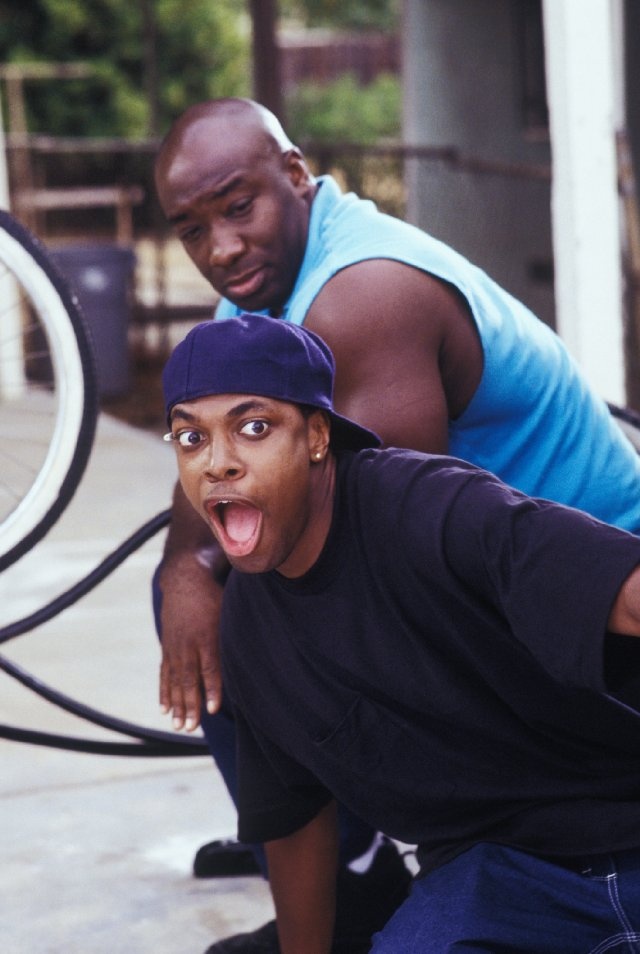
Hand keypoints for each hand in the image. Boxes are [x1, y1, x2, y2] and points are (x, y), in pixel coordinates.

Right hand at [158, 544, 223, 730]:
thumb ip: (240, 630)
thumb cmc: (214, 595)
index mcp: (207, 636)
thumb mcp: (230, 609)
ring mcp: (175, 647)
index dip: (212, 689)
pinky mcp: (168, 647)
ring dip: (176, 705)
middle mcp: (188, 644)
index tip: (213, 709)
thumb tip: (262, 647)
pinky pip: (164, 674)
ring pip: (175, 681)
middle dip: (190, 705)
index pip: (210, 668)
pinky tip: (165, 709)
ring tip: (178, 725)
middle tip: (189, 727)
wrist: (186, 578)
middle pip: (188, 680)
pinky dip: (164, 692)